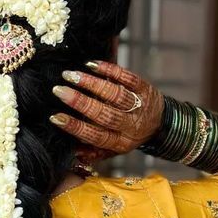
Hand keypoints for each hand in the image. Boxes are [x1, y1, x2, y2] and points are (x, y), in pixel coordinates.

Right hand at [49, 61, 163, 158]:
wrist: (162, 124)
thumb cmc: (129, 136)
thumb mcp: (114, 150)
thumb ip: (94, 152)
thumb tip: (73, 152)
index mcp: (120, 142)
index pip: (96, 136)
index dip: (76, 127)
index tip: (56, 117)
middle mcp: (131, 125)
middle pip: (104, 114)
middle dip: (80, 102)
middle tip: (59, 90)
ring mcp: (140, 106)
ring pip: (115, 95)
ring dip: (91, 84)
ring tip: (70, 75)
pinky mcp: (145, 88)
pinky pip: (127, 78)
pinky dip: (109, 70)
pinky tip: (91, 65)